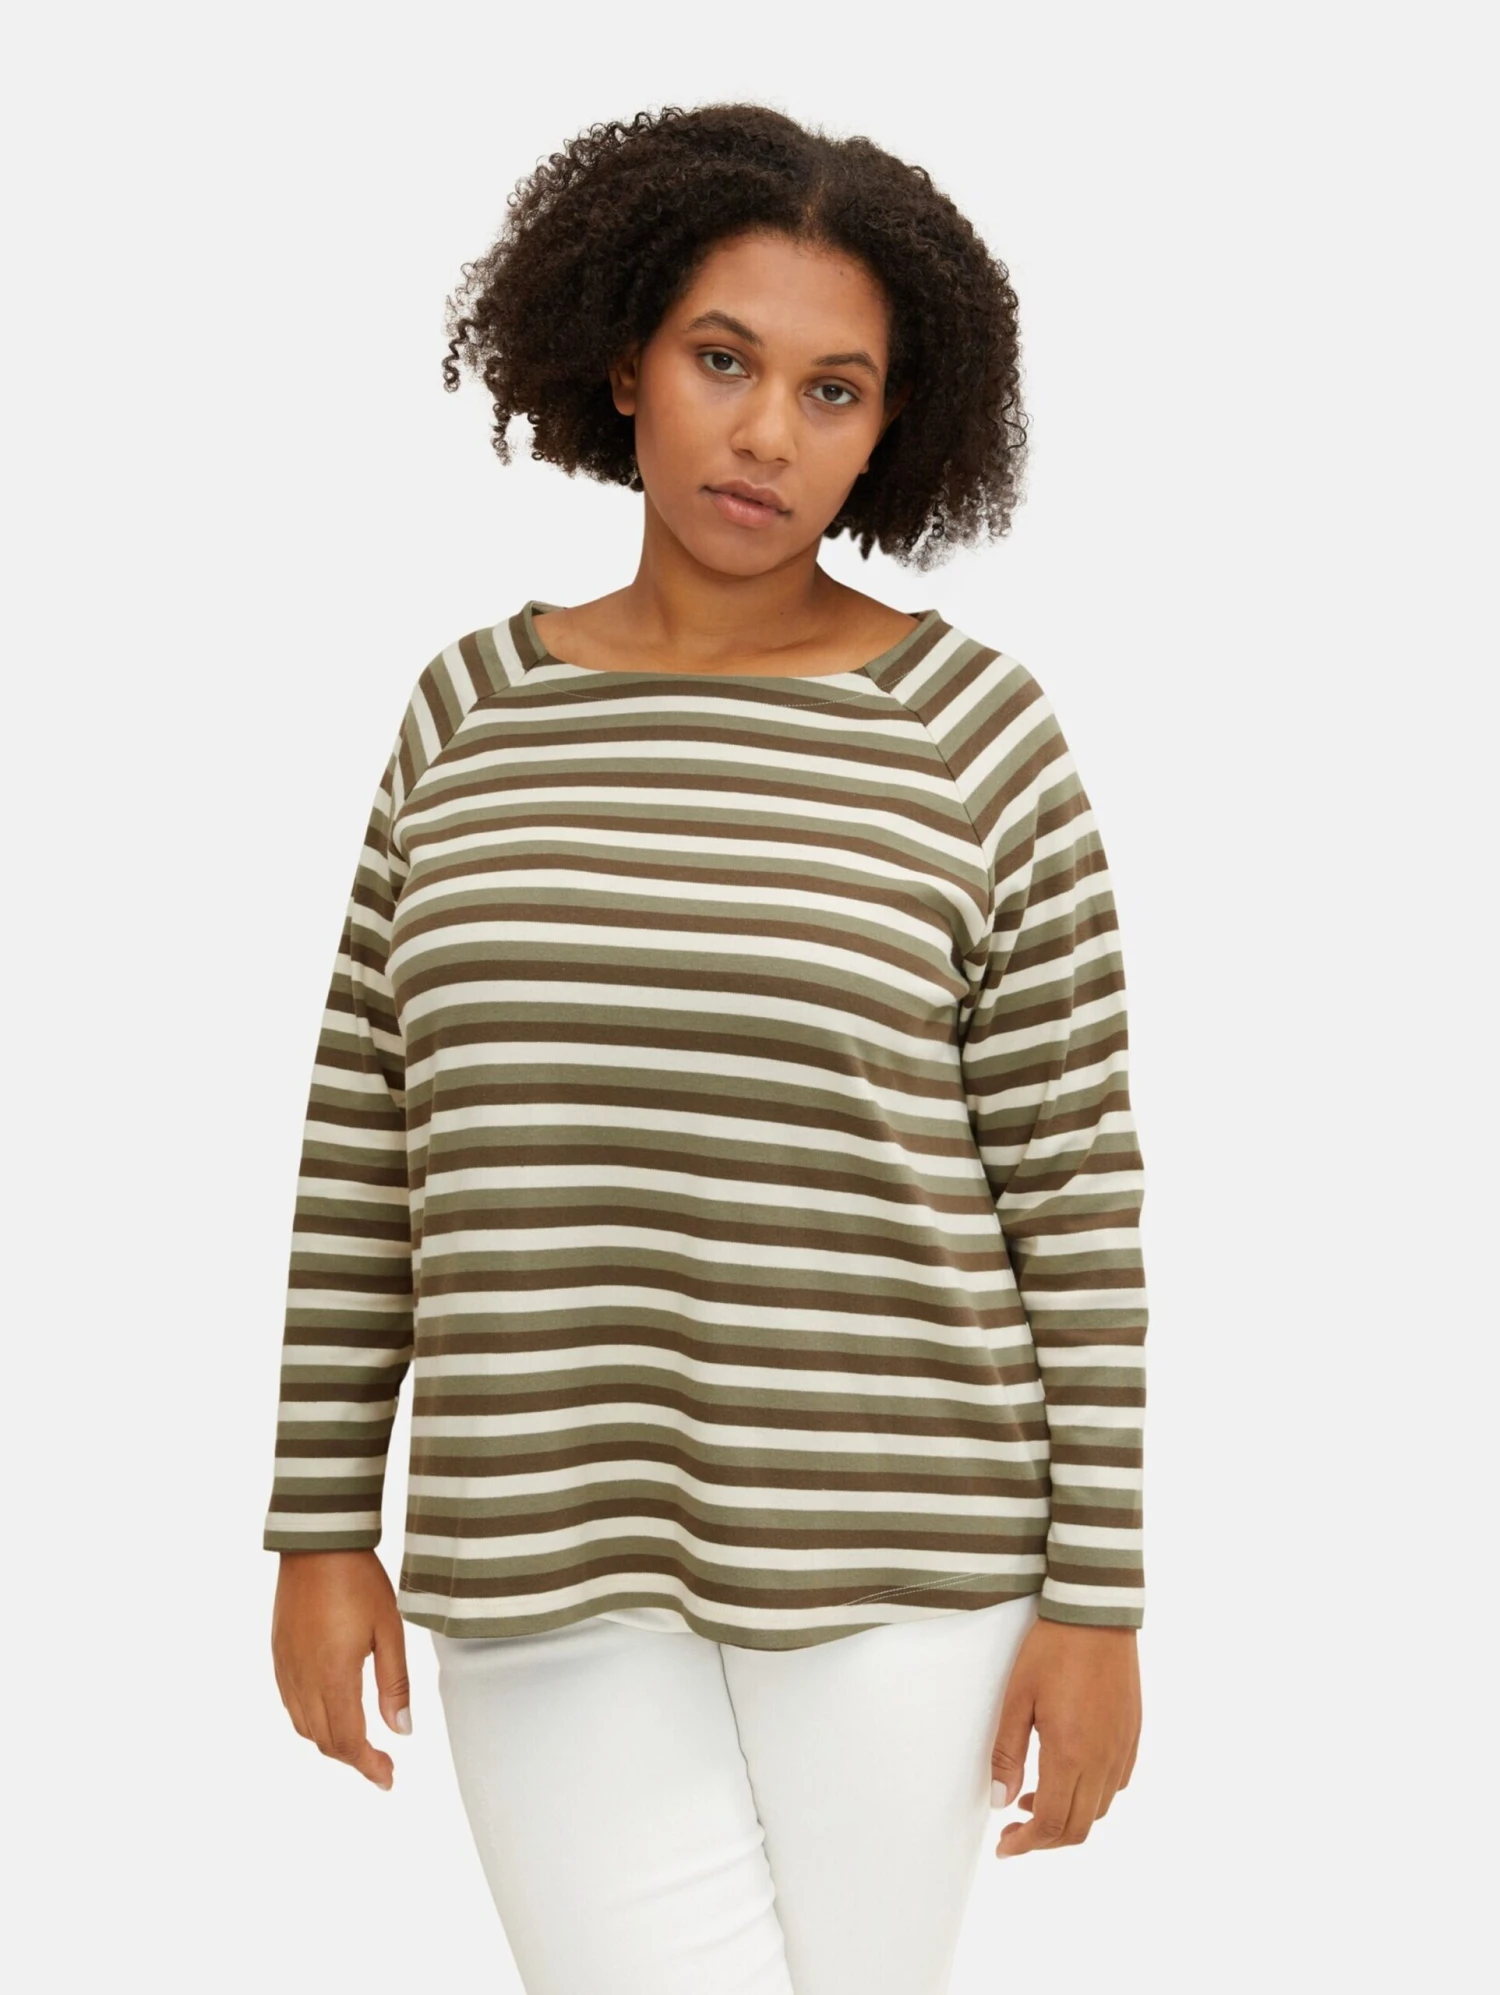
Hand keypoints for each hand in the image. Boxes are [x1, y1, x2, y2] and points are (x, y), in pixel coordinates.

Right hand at [271, 1549, 411, 1789]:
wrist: (317, 1545)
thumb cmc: (359, 1582)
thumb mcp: (389, 1631)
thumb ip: (394, 1685)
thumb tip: (401, 1731)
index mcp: (333, 1677)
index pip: (348, 1741)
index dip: (369, 1766)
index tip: (388, 1778)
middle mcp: (303, 1680)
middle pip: (324, 1741)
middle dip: (353, 1758)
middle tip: (382, 1765)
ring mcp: (286, 1669)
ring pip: (304, 1727)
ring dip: (332, 1742)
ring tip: (361, 1743)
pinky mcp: (278, 1656)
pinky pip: (291, 1705)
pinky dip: (311, 1721)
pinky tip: (331, 1713)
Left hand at [989, 1618, 1139, 1857]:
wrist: (1096, 1615)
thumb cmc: (1052, 1650)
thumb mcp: (1017, 1698)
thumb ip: (1007, 1754)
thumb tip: (1001, 1800)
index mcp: (1071, 1753)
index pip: (1052, 1823)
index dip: (1026, 1843)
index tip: (1005, 1846)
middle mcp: (1103, 1760)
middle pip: (1078, 1827)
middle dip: (1045, 1840)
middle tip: (1015, 1831)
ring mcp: (1122, 1749)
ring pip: (1098, 1809)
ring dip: (1068, 1818)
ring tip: (1035, 1799)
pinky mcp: (1132, 1736)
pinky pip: (1116, 1784)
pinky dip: (1091, 1796)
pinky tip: (1069, 1776)